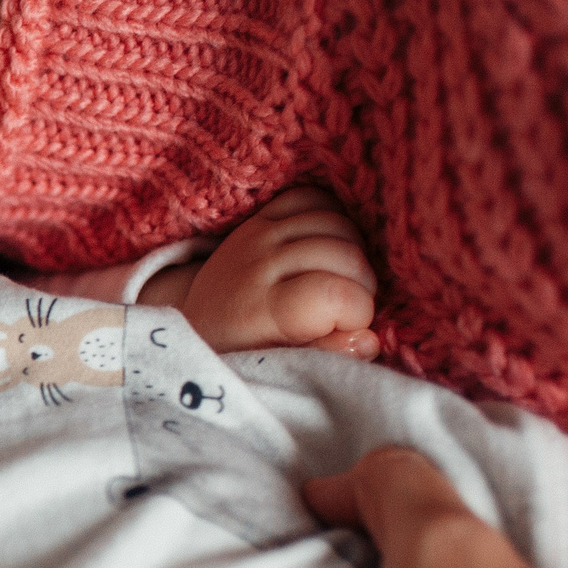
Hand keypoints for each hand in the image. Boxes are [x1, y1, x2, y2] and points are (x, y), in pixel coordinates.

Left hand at [173, 186, 379, 357]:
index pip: (336, 294)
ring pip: (335, 222)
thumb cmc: (246, 355)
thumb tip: (367, 340)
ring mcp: (258, 234)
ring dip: (355, 251)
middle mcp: (258, 264)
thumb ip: (325, 357)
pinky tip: (332, 246)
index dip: (359, 312)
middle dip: (363, 285)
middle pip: (345, 254)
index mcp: (262, 310)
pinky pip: (313, 198)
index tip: (348, 328)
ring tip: (343, 279)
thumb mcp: (281, 368)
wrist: (200, 322)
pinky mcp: (260, 216)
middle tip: (350, 307)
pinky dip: (333, 218)